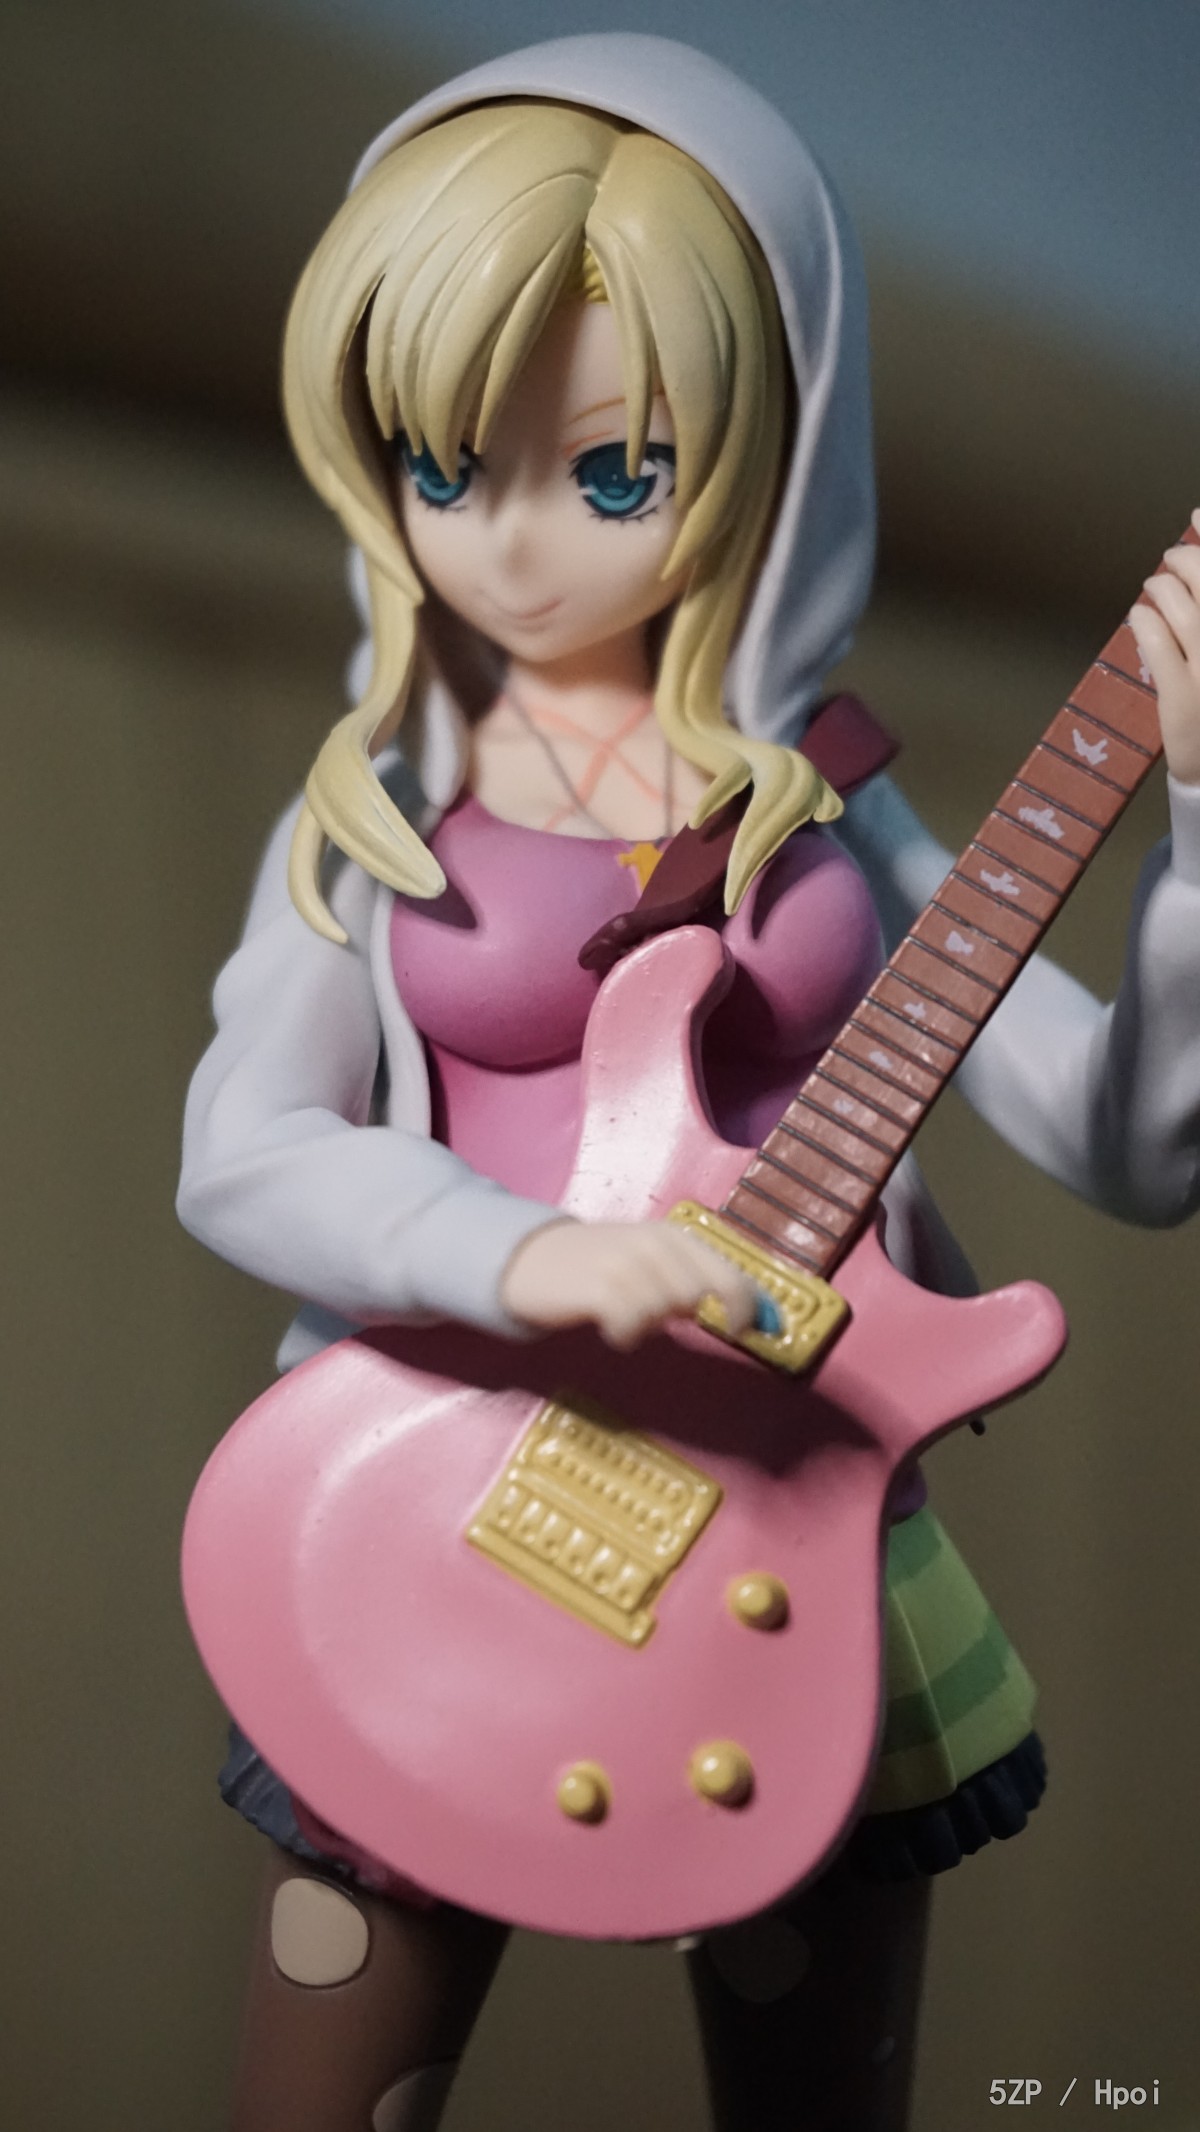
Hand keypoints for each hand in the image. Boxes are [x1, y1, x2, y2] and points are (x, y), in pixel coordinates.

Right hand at [500, 1217, 761, 1349]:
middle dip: (685, 1313)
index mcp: (673, 1236)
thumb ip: (692, 1281)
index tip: (748, 1332)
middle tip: (658, 1315)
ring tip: (625, 1315)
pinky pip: (633, 1325)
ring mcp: (627, 1264)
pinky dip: (626, 1335)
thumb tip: (749, 1316)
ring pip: (666, 1312)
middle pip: (699, 1295)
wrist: (531, 1261)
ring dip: (649, 1324)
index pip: (729, 1274)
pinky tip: (612, 1328)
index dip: (748, 1307)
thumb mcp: (648, 1262)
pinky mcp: (601, 1288)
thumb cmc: (596, 1265)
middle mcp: (654, 1244)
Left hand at [1130, 510, 1199, 785]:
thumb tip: (1198, 524)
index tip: (1196, 514)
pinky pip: (1157, 645)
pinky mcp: (1185, 701)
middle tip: (1171, 559)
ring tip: (1155, 587)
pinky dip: (1145, 622)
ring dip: (1162, 588)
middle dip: (1185, 559)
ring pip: (1183, 609)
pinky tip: (1140, 616)